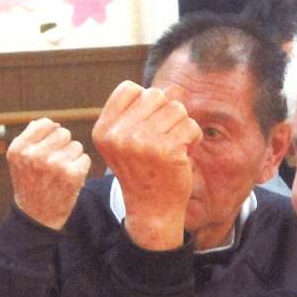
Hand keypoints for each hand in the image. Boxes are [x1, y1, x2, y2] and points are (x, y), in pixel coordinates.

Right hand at [7, 118, 90, 229]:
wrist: (37, 217)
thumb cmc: (31, 184)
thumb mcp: (20, 160)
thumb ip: (31, 137)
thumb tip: (53, 122)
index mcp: (19, 148)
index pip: (45, 123)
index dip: (51, 134)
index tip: (48, 148)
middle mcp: (34, 155)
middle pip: (64, 133)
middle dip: (63, 145)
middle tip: (55, 163)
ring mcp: (54, 164)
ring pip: (76, 145)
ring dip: (72, 157)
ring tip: (61, 172)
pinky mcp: (72, 174)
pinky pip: (85, 158)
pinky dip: (81, 168)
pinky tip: (70, 179)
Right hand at [92, 80, 201, 249]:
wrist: (151, 209)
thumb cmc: (143, 170)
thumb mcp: (129, 139)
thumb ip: (144, 110)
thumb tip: (175, 88)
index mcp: (103, 130)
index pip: (129, 89)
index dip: (145, 102)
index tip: (146, 126)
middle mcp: (118, 135)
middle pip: (155, 95)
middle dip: (166, 113)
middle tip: (163, 138)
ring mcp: (141, 142)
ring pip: (176, 108)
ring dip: (181, 126)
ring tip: (173, 145)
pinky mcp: (166, 151)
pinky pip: (190, 125)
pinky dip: (193, 138)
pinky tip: (183, 153)